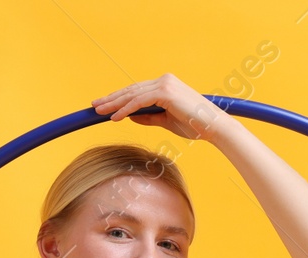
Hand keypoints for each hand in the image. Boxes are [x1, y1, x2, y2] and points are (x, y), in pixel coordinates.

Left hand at [91, 73, 232, 141]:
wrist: (212, 127)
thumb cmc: (194, 125)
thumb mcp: (166, 121)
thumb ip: (149, 117)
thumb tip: (130, 117)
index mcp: (165, 84)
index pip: (137, 90)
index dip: (119, 98)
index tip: (105, 105)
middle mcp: (164, 80)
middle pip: (131, 89)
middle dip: (112, 98)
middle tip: (94, 106)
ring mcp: (164, 84)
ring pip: (133, 94)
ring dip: (114, 104)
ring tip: (99, 112)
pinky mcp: (165, 92)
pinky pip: (139, 101)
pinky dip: (126, 109)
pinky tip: (114, 117)